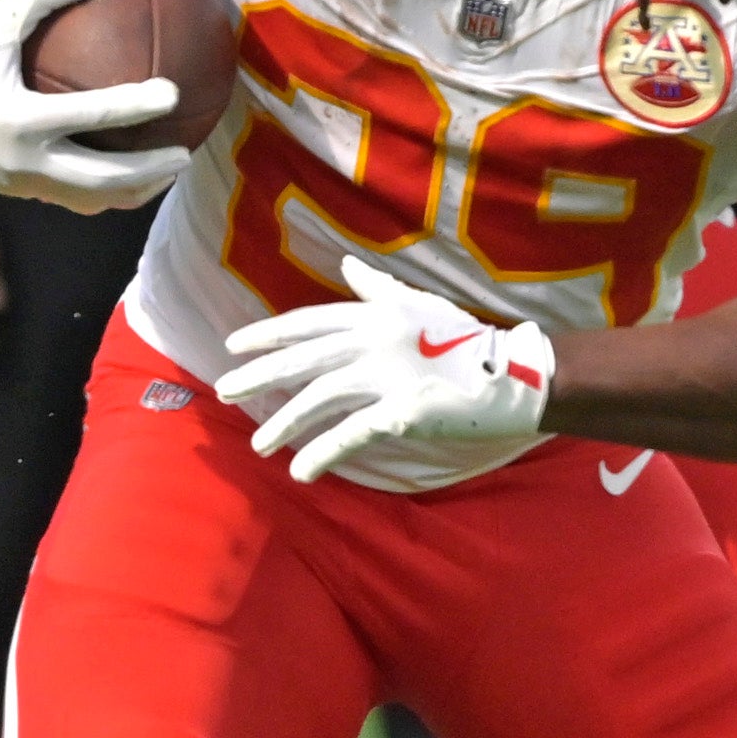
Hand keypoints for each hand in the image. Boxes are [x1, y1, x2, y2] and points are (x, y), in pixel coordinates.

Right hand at [0, 0, 188, 212]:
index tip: (172, 92)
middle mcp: (22, 160)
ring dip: (136, 190)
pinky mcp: (23, 192)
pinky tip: (138, 176)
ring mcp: (23, 184)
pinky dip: (110, 191)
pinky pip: (76, 199)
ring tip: (171, 172)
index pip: (88, 117)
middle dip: (148, 170)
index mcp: (18, 119)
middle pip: (100, 177)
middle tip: (187, 154)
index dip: (133, 106)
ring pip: (92, 199)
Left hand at [214, 257, 556, 482]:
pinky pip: (352, 434)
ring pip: (319, 398)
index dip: (268, 335)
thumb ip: (377, 287)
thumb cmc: (465, 339)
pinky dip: (323, 453)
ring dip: (285, 424)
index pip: (308, 323)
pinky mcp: (403, 412)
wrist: (513, 372)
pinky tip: (300, 472)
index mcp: (375, 314)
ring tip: (259, 446)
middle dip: (259, 377)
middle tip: (223, 393)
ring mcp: (388, 376)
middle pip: (303, 359)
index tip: (233, 347)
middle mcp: (374, 340)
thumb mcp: (418, 304)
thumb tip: (347, 265)